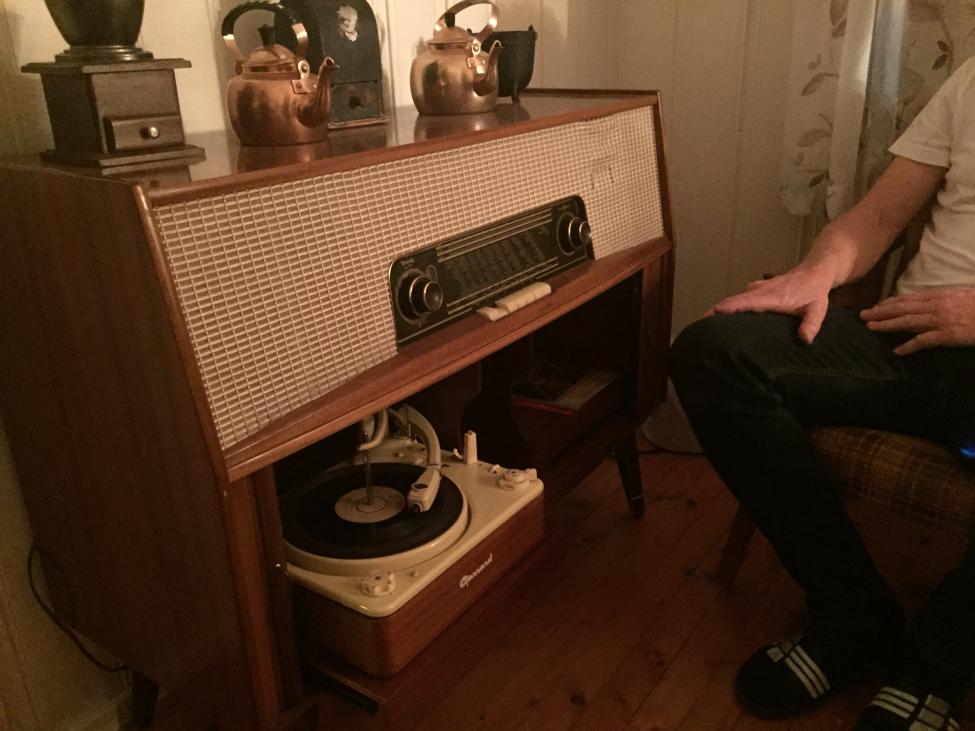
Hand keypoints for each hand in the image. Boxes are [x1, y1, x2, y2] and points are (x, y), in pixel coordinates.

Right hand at [710, 265, 833, 343]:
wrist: (814, 271)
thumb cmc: (814, 292)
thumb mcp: (818, 309)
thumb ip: (811, 325)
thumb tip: (804, 340)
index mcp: (772, 296)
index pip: (747, 302)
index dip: (730, 308)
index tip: (713, 314)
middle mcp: (760, 291)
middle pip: (733, 300)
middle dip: (716, 311)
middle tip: (700, 326)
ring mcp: (757, 289)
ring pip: (735, 299)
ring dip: (722, 310)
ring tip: (707, 325)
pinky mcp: (755, 290)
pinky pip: (740, 298)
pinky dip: (730, 307)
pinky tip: (723, 317)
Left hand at [861, 288, 974, 354]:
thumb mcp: (962, 297)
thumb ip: (946, 300)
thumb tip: (932, 304)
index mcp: (941, 296)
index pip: (909, 299)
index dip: (890, 303)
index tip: (877, 306)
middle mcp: (937, 306)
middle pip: (903, 308)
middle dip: (881, 311)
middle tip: (863, 315)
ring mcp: (941, 320)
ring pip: (908, 321)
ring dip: (887, 325)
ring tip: (871, 328)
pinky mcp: (948, 334)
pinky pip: (924, 341)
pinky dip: (910, 346)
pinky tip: (897, 351)